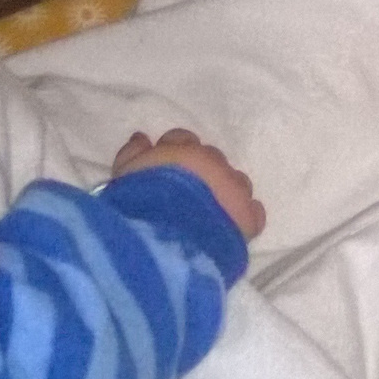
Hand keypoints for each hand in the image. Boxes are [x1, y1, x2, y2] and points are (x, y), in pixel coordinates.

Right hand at [112, 129, 265, 237]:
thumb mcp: (124, 177)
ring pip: (236, 181)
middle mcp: (213, 165)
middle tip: (185, 189)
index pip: (181, 138)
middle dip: (200, 169)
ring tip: (210, 210)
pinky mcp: (248, 219)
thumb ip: (132, 155)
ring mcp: (234, 190)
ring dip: (226, 190)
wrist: (165, 240)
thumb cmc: (138, 205)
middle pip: (211, 158)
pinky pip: (254, 211)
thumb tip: (141, 138)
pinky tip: (233, 222)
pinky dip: (246, 213)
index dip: (173, 151)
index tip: (165, 166)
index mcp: (183, 152)